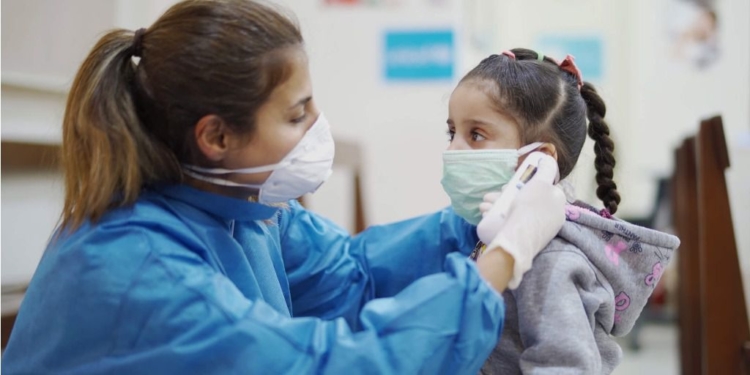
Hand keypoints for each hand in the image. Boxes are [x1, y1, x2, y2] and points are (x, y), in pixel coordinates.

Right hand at [476, 156, 565, 289]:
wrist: (519, 238)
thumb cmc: (530, 207)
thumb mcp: (540, 182)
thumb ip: (546, 169)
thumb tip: (548, 159)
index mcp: (557, 205)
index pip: (541, 190)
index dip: (523, 185)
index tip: (508, 185)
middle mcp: (550, 219)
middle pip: (525, 202)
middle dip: (504, 196)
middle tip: (489, 197)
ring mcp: (537, 232)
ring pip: (515, 213)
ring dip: (496, 207)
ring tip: (482, 207)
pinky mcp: (524, 242)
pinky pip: (512, 225)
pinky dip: (498, 219)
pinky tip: (486, 216)